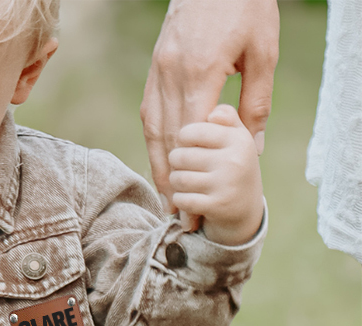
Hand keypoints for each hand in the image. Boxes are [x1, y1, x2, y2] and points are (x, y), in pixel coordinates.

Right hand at [141, 0, 278, 228]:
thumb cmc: (246, 4)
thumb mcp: (263, 50)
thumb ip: (256, 102)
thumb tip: (250, 149)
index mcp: (199, 73)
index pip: (190, 140)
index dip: (189, 179)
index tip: (193, 207)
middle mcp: (170, 76)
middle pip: (166, 143)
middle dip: (172, 183)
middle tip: (179, 216)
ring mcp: (158, 72)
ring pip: (152, 131)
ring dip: (159, 167)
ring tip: (168, 196)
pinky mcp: (155, 68)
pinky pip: (150, 114)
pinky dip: (155, 142)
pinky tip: (162, 159)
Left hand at [168, 104, 262, 245]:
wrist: (245, 209)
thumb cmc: (233, 165)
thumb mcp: (236, 138)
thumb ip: (226, 118)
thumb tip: (213, 113)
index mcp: (238, 138)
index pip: (190, 131)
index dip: (181, 139)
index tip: (185, 145)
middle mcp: (234, 159)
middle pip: (180, 156)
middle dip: (175, 163)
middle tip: (182, 167)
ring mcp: (226, 183)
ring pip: (178, 179)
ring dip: (175, 182)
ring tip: (184, 181)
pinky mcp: (217, 206)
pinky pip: (181, 200)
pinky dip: (179, 201)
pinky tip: (187, 197)